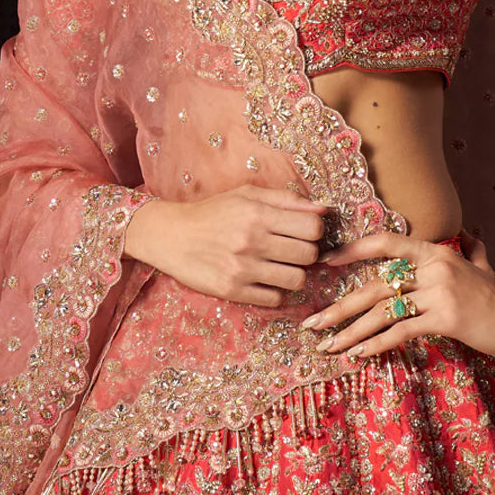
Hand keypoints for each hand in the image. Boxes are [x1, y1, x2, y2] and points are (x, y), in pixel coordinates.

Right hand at [123, 186, 329, 304]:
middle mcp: (252, 241)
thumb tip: (324, 209)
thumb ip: (286, 200)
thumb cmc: (212, 212)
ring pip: (296, 280)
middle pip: (308, 255)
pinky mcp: (232, 290)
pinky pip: (275, 299)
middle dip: (306, 253)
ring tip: (279, 266)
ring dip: (293, 274)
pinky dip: (275, 291)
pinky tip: (263, 280)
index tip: (302, 233)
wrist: (170, 236)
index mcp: (258, 214)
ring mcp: (242, 268)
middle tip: (291, 250)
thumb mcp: (246, 195)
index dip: (314, 232)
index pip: (312, 229)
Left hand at [299, 227, 494, 360]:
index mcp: (435, 252)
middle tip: (311, 323)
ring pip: (382, 312)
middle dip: (339, 308)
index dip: (352, 250)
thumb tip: (470, 237)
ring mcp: (438, 292)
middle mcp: (433, 267)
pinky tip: (359, 355)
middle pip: (374, 286)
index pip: (385, 243)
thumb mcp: (483, 266)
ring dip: (350, 332)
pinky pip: (401, 331)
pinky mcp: (444, 317)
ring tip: (328, 347)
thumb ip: (471, 250)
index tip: (324, 262)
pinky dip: (377, 344)